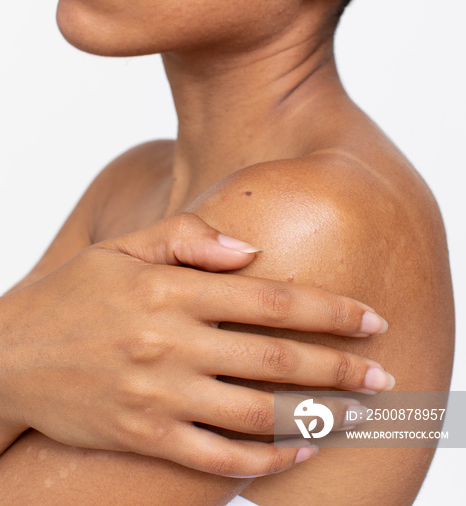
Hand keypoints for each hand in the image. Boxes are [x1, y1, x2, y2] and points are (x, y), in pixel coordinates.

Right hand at [0, 213, 390, 476]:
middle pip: (277, 359)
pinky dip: (266, 459)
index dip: (330, 309)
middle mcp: (171, 343)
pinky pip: (218, 457)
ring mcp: (158, 396)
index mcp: (172, 290)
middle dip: (340, 368)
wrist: (11, 356)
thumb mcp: (124, 248)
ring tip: (356, 415)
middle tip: (384, 376)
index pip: (272, 298)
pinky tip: (299, 453)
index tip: (372, 318)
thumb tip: (252, 249)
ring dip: (317, 416)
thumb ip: (188, 239)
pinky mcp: (144, 437)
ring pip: (257, 414)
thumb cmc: (75, 295)